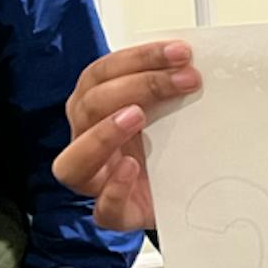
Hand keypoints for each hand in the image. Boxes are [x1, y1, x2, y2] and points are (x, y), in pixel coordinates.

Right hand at [53, 41, 202, 231]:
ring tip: (137, 116)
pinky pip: (102, 209)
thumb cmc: (168, 151)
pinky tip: (133, 169)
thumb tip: (194, 63)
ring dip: (103, 134)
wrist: (185, 196)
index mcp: (96, 111)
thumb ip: (171, 90)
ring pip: (73, 162)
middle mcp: (88, 142)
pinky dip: (115, 189)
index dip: (138, 58)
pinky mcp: (117, 215)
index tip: (179, 52)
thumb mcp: (169, 114)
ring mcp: (98, 181)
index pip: (101, 74)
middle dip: (136, 86)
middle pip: (89, 107)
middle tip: (182, 80)